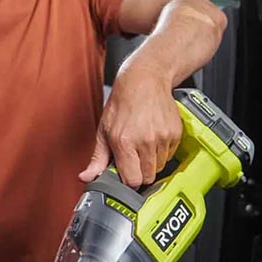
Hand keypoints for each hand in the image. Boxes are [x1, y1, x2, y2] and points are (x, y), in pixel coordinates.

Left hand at [79, 65, 182, 187]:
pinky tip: (153, 137)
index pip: (132, 180)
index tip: (126, 174)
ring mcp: (163, 137)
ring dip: (151, 161)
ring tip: (142, 144)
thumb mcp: (103, 131)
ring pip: (160, 167)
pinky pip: (170, 155)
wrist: (144, 81)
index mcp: (124, 142)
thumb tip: (86, 178)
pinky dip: (162, 151)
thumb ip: (97, 159)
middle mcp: (145, 141)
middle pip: (148, 177)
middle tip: (133, 158)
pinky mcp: (175, 133)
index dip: (128, 181)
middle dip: (140, 172)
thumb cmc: (122, 104)